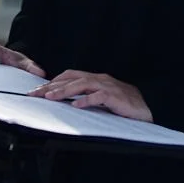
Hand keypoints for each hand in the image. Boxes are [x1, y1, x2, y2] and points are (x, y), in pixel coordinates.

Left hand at [33, 70, 151, 121]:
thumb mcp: (101, 98)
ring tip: (50, 97)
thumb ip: (87, 96)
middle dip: (52, 86)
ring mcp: (107, 86)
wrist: (147, 107)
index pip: (70, 75)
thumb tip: (66, 101)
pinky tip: (75, 105)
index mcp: (95, 78)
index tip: (38, 90)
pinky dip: (86, 100)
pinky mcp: (115, 96)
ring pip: (82, 85)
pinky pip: (99, 96)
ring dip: (64, 91)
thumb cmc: (123, 104)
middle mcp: (100, 79)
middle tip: (36, 94)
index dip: (54, 81)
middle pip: (72, 79)